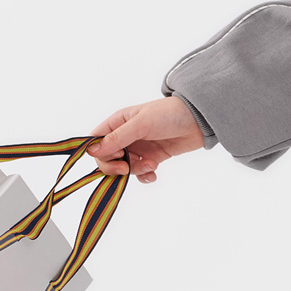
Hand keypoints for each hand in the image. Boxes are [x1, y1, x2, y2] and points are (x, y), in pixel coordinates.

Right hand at [86, 96, 205, 183]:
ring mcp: (139, 147)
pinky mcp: (152, 157)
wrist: (200, 120)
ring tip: (151, 164)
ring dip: (135, 170)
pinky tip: (154, 173)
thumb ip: (118, 137)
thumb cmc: (170, 113)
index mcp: (119, 122)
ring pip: (124, 168)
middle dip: (117, 166)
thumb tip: (91, 150)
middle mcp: (126, 135)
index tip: (116, 156)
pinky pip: (140, 173)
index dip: (101, 153)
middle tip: (128, 168)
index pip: (96, 142)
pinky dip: (144, 176)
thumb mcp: (142, 123)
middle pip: (107, 159)